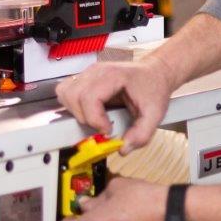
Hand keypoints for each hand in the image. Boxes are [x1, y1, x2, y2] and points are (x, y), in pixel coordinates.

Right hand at [56, 56, 175, 154]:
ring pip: (65, 93)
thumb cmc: (154, 87)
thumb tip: (123, 148)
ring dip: (76, 112)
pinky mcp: (84, 79)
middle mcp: (96, 72)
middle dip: (84, 118)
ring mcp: (88, 74)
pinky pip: (66, 91)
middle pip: (72, 96)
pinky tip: (88, 112)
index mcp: (113, 76)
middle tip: (101, 126)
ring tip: (94, 119)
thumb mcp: (155, 113)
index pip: (89, 97)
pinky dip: (72, 106)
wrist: (155, 73)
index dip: (95, 119)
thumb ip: (142, 134)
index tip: (107, 130)